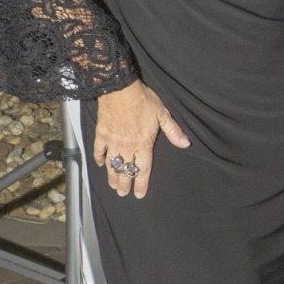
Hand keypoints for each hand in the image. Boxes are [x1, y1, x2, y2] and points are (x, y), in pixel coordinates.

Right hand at [92, 81, 189, 199]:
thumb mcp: (163, 114)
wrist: (120, 89)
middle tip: (123, 193)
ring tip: (113, 185)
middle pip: (126, 169)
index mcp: (143, 144)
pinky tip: (100, 164)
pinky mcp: (101, 134)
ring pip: (112, 164)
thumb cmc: (143, 100)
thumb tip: (185, 144)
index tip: (139, 194)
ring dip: (112, 176)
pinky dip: (99, 159)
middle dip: (125, 183)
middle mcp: (127, 146)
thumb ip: (173, 131)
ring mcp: (112, 141)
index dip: (142, 183)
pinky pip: (98, 151)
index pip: (143, 168)